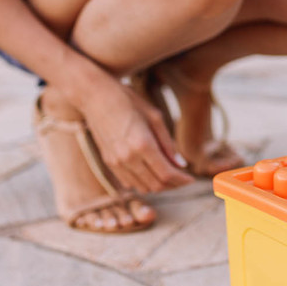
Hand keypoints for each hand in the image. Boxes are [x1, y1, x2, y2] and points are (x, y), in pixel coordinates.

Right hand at [78, 78, 193, 192]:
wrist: (94, 97)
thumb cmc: (128, 101)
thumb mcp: (155, 117)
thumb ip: (168, 144)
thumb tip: (181, 165)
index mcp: (143, 144)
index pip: (167, 174)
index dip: (182, 180)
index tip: (192, 178)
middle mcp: (128, 158)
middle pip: (156, 185)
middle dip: (173, 185)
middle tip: (183, 178)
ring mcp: (116, 162)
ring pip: (143, 188)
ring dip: (159, 186)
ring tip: (169, 176)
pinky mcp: (108, 163)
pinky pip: (129, 183)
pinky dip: (143, 183)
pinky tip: (151, 172)